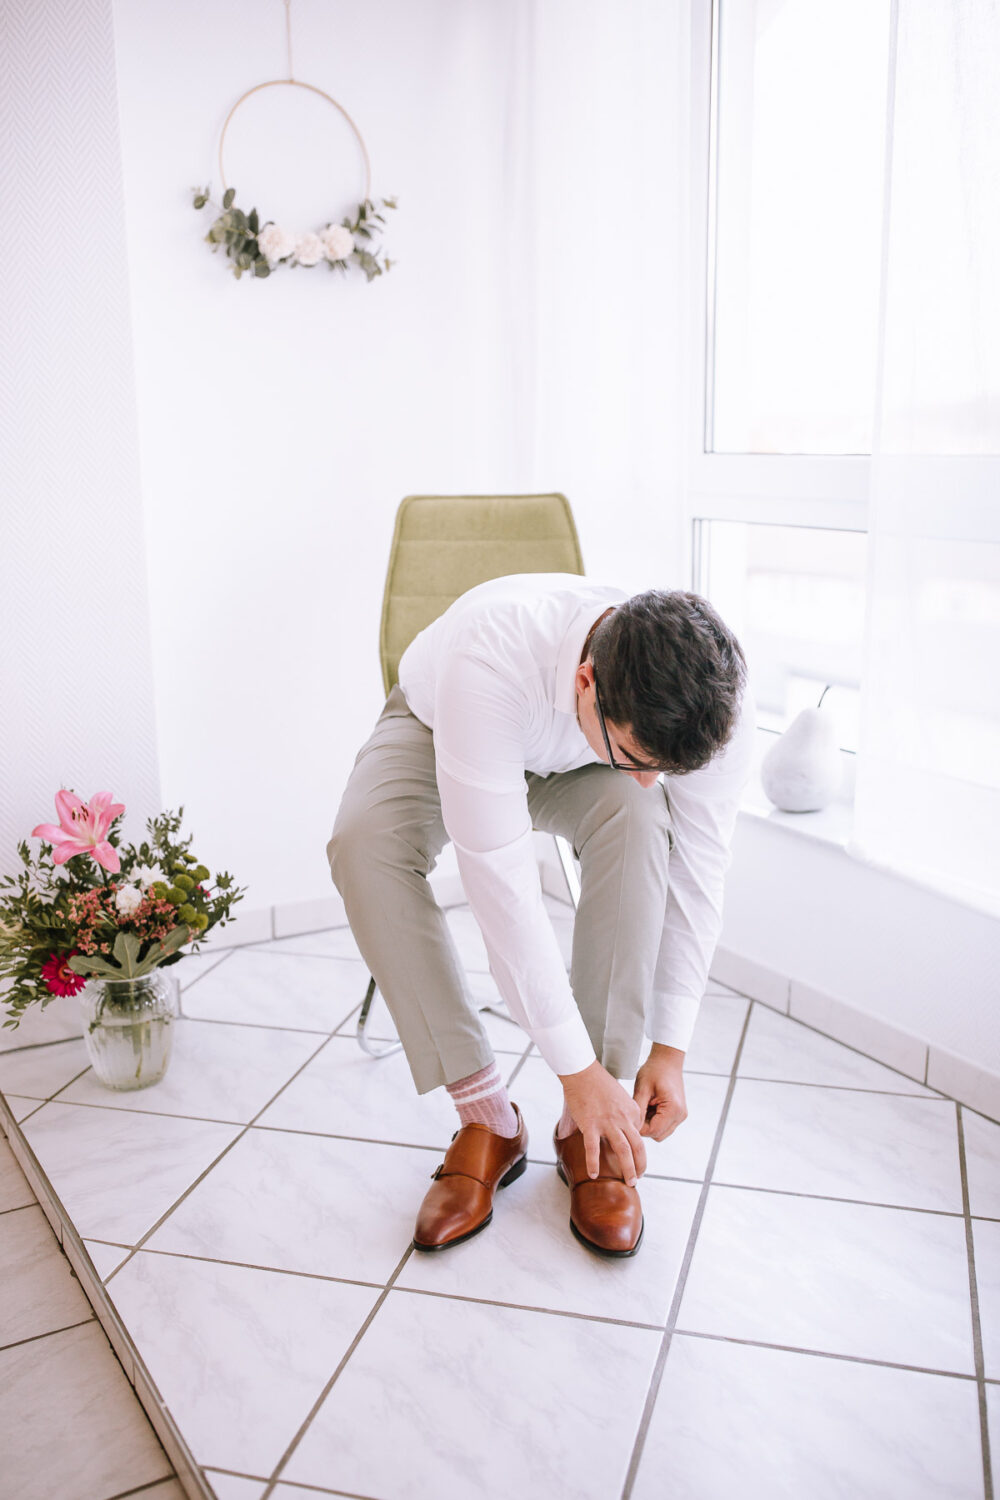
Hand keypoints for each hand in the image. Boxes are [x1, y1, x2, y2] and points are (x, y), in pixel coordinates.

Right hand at [557, 1060, 645, 1184]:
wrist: (582, 1070)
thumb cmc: (596, 1081)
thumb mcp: (618, 1095)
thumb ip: (620, 1113)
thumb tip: (618, 1127)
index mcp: (632, 1110)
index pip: (638, 1133)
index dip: (635, 1146)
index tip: (632, 1156)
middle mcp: (624, 1118)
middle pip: (638, 1147)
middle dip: (641, 1165)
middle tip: (638, 1177)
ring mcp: (608, 1123)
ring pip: (624, 1151)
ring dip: (628, 1169)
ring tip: (630, 1182)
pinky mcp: (591, 1125)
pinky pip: (594, 1149)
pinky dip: (594, 1163)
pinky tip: (594, 1174)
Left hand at [633, 1044, 687, 1140]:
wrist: (667, 1060)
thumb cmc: (655, 1070)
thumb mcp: (642, 1089)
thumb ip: (638, 1111)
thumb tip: (632, 1127)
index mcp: (673, 1109)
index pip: (653, 1131)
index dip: (638, 1128)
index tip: (629, 1118)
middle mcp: (680, 1115)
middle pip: (658, 1134)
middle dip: (644, 1127)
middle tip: (636, 1110)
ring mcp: (680, 1115)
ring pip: (661, 1132)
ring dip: (649, 1124)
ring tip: (643, 1106)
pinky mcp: (678, 1113)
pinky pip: (664, 1125)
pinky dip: (654, 1120)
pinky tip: (649, 1106)